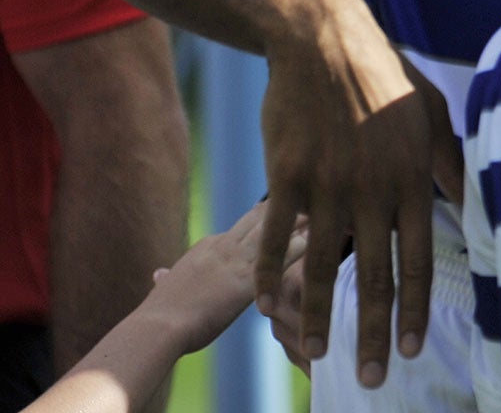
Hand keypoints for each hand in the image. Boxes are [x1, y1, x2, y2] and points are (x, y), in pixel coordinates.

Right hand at [147, 201, 304, 358]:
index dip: (260, 223)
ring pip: (272, 228)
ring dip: (297, 219)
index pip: (239, 229)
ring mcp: (236, 261)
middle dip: (283, 207)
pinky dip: (300, 246)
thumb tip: (160, 274)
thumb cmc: (159, 315)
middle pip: (259, 218)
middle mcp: (223, 246)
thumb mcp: (165, 289)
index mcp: (206, 247)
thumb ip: (168, 279)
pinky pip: (281, 256)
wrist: (158, 326)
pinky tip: (319, 240)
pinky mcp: (247, 280)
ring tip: (319, 209)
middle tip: (309, 196)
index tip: (280, 213)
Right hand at [254, 0, 463, 389]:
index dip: (418, 307)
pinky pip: (274, 236)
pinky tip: (268, 305)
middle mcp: (373, 188)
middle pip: (375, 274)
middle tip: (374, 378)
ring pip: (323, 265)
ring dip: (320, 317)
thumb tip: (475, 202)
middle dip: (375, 332)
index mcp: (412, 178)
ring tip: (318, 357)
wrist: (324, 40)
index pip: (420, 258)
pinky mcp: (287, 175)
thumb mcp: (432, 115)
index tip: (415, 348)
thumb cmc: (386, 76)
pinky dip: (269, 274)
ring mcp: (328, 183)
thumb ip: (451, 163)